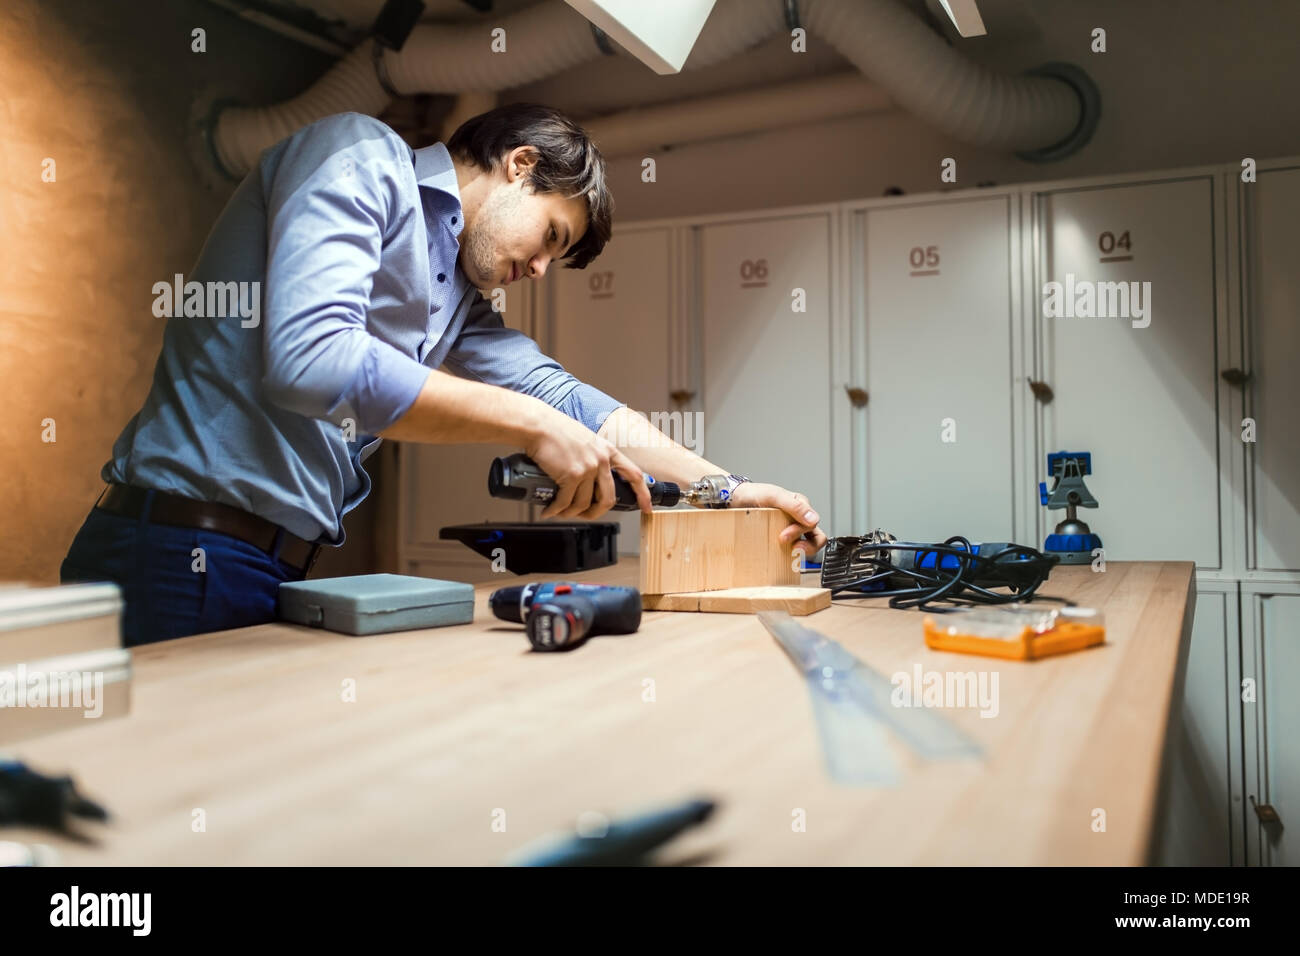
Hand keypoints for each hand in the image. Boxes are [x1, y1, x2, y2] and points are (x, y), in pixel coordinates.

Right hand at [524, 408, 652, 519]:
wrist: (538, 425)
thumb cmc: (555, 430)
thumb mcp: (585, 440)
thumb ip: (592, 457)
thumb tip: (589, 480)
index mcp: (607, 451)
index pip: (634, 475)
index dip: (643, 494)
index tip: (647, 507)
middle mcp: (601, 460)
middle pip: (608, 498)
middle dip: (596, 513)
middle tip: (585, 516)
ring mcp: (588, 468)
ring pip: (584, 504)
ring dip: (571, 513)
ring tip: (560, 512)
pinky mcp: (571, 475)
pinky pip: (566, 502)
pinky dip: (556, 510)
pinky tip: (549, 510)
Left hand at [728, 482, 827, 563]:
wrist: (735, 500)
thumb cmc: (755, 493)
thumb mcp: (774, 495)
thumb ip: (794, 506)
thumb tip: (813, 519)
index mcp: (801, 506)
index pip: (812, 524)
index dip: (799, 532)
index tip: (784, 536)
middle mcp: (799, 518)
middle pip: (816, 538)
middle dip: (808, 547)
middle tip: (793, 549)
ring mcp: (790, 530)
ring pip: (806, 545)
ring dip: (799, 552)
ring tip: (787, 552)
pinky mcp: (780, 540)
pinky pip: (790, 550)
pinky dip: (787, 555)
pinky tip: (778, 554)